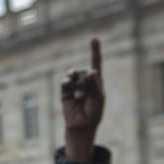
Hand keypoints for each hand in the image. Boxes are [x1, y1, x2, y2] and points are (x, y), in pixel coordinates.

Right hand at [61, 38, 103, 161]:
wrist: (82, 125)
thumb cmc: (94, 112)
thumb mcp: (98, 97)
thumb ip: (95, 84)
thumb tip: (92, 71)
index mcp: (97, 82)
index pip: (96, 63)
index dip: (95, 51)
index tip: (94, 39)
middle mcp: (85, 81)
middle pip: (84, 72)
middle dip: (85, 83)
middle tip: (84, 96)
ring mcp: (74, 86)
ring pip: (75, 76)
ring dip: (77, 85)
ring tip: (78, 96)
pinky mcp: (65, 92)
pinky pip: (65, 83)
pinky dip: (66, 82)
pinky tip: (67, 83)